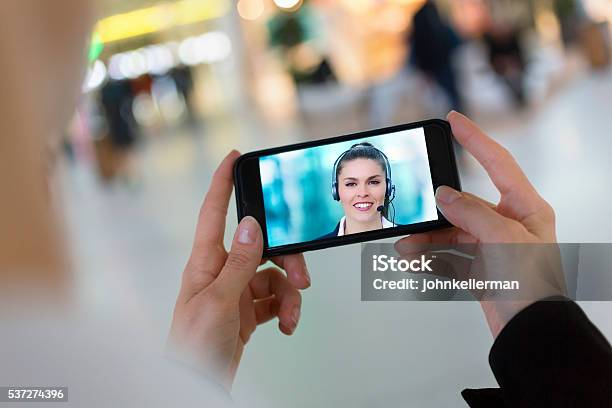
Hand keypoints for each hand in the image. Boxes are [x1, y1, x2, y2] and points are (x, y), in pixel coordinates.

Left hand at [167, 150, 310, 388]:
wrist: (196, 384)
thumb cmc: (194, 346)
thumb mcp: (218, 302)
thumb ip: (239, 263)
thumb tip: (252, 226)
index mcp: (205, 263)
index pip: (213, 213)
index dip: (222, 183)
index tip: (233, 157)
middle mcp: (221, 272)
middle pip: (261, 247)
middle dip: (286, 259)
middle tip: (302, 277)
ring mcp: (235, 292)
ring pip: (273, 276)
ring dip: (289, 292)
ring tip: (291, 314)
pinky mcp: (247, 312)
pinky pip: (274, 299)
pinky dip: (285, 309)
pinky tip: (285, 324)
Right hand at [395, 111, 565, 336]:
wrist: (531, 332)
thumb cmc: (533, 288)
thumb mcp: (503, 240)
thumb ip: (471, 213)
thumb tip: (446, 195)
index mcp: (525, 209)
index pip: (498, 164)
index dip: (475, 139)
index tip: (454, 120)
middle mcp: (509, 224)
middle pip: (464, 204)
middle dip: (435, 210)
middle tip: (413, 207)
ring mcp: (493, 246)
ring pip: (451, 232)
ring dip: (427, 239)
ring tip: (406, 247)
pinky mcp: (480, 267)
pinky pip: (449, 255)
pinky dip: (431, 257)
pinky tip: (415, 260)